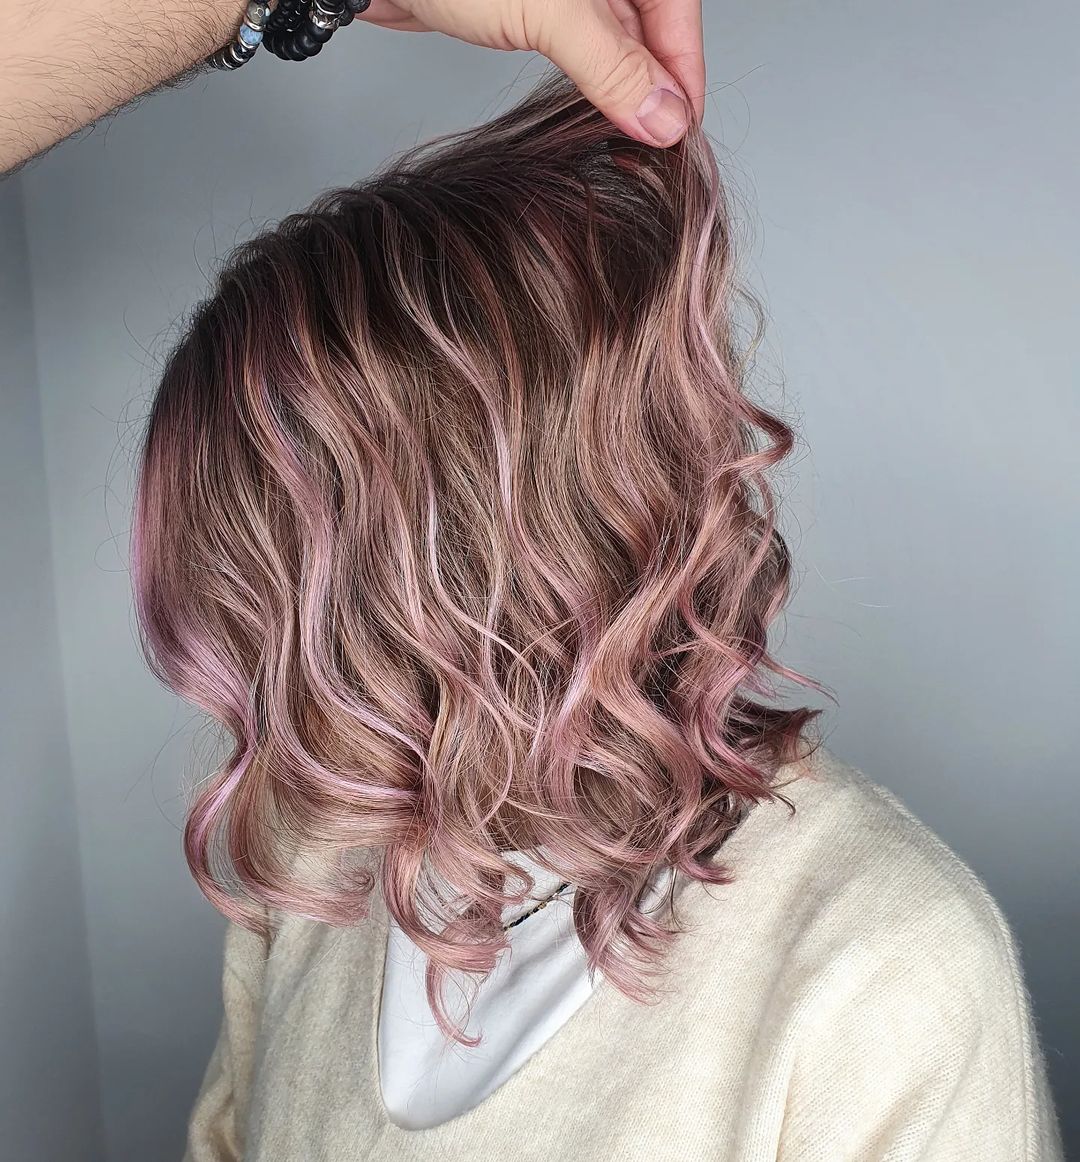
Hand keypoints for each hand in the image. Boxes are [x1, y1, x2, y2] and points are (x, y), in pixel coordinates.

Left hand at [359, 0, 704, 145]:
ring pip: (618, 42)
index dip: (685, 73)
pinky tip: (592, 116)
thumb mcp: (549, 13)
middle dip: (656, 88)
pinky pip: (582, 49)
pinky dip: (592, 83)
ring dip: (624, 91)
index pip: (679, 10)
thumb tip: (666, 119)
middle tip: (653, 150)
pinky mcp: (533, 6)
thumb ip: (612, 67)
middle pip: (653, 29)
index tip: (681, 133)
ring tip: (628, 142)